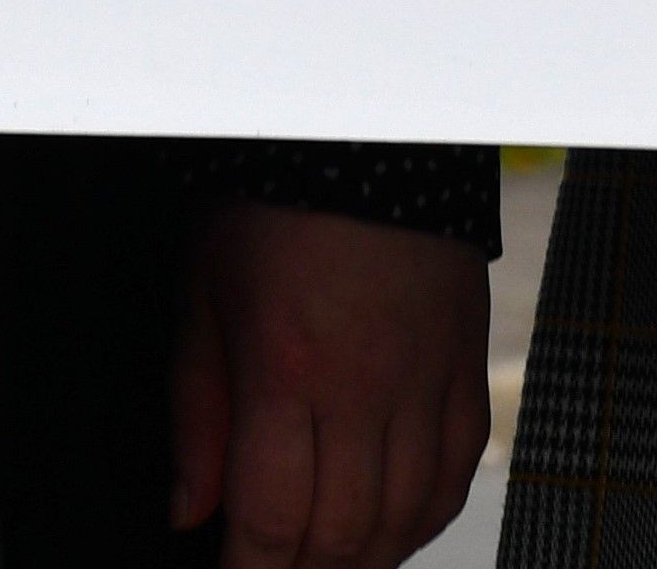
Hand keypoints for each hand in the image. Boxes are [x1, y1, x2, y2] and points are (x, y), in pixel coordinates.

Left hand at [168, 200, 490, 568]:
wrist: (365, 131)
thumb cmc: (271, 203)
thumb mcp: (202, 295)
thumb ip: (195, 412)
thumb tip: (189, 510)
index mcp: (285, 370)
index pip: (269, 517)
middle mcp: (364, 388)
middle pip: (342, 535)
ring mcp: (426, 381)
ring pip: (406, 516)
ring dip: (365, 560)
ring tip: (328, 565)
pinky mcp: (467, 367)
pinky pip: (458, 473)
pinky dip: (426, 517)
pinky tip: (395, 527)